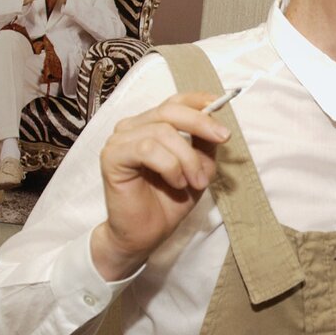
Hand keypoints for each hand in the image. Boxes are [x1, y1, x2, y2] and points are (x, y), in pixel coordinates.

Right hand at [91, 91, 230, 280]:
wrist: (146, 234)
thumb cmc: (169, 200)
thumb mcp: (198, 167)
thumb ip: (204, 144)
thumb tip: (216, 122)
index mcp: (151, 125)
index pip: (175, 101)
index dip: (198, 100)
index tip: (222, 104)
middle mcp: (133, 127)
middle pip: (170, 110)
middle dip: (201, 123)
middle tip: (223, 139)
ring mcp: (120, 140)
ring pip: (163, 132)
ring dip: (187, 159)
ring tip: (195, 182)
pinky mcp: (112, 156)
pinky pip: (147, 149)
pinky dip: (170, 166)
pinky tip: (176, 183)